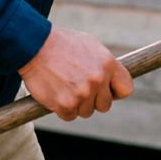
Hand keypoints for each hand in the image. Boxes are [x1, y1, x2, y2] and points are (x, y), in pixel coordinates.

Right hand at [18, 26, 133, 120]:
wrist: (34, 44)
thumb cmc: (62, 43)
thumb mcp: (90, 45)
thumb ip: (104, 64)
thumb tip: (114, 78)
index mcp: (108, 63)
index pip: (126, 89)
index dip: (115, 92)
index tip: (106, 90)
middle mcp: (98, 79)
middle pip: (105, 105)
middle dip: (93, 100)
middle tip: (79, 88)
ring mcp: (82, 93)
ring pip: (86, 112)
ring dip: (76, 104)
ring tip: (64, 86)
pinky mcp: (65, 104)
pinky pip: (70, 116)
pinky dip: (62, 109)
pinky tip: (56, 93)